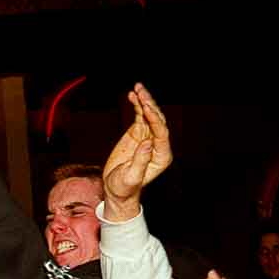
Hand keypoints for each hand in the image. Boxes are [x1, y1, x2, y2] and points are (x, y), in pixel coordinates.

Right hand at [100, 83, 172, 218]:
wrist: (116, 189)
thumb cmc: (124, 188)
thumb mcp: (131, 177)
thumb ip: (140, 161)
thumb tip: (147, 143)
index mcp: (162, 156)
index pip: (162, 133)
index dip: (155, 119)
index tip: (145, 108)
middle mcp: (158, 145)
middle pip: (158, 120)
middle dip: (150, 105)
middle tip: (141, 93)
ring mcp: (148, 137)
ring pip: (150, 115)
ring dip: (144, 101)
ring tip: (138, 88)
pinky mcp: (138, 133)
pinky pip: (140, 116)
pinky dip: (136, 105)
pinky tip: (132, 95)